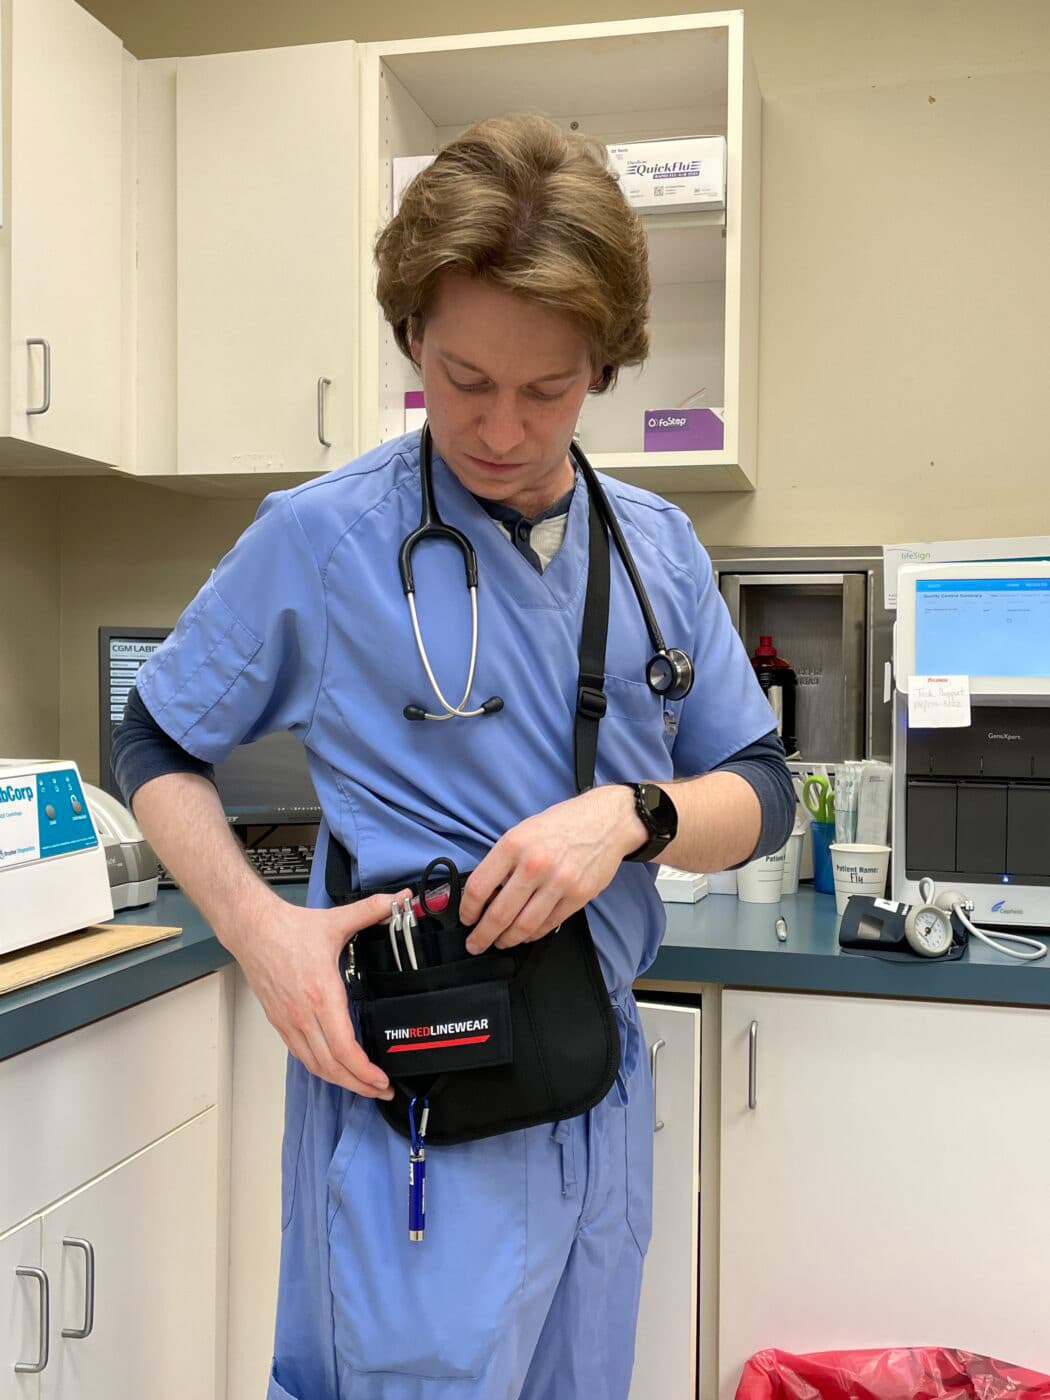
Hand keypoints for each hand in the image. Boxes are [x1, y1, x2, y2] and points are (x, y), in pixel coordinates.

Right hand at [223, 889, 409, 1098]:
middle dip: (359, 1085)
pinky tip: (334, 1069)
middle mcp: (303, 1015)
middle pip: (332, 1065)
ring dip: (340, 1081)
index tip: (381, 1079)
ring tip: (363, 1086)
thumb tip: (402, 899)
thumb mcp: (336, 919)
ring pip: (315, 1065)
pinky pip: (302, 1055)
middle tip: (381, 1090)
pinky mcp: (280, 1021)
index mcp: (321, 995)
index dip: (363, 1071)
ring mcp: (289, 1021)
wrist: (251, 929)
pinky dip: (321, 1068)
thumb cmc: (289, 929)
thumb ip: (373, 909)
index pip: (343, 1047)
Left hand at [459, 786, 645, 953]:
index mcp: (514, 844)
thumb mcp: (523, 831)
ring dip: (507, 940)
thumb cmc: (561, 824)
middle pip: (499, 914)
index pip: (479, 887)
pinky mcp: (578, 896)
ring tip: (499, 942)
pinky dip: (532, 934)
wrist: (606, 820)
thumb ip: (502, 861)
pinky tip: (524, 934)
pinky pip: (548, 924)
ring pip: (524, 926)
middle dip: (483, 935)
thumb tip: (482, 894)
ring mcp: (559, 882)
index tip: (465, 918)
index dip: (467, 909)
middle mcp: (535, 864)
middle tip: (475, 944)